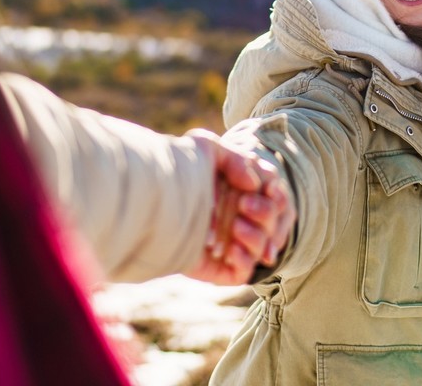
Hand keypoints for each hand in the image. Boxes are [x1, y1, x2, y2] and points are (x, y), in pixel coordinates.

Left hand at [183, 129, 293, 284]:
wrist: (144, 197)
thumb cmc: (177, 169)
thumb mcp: (206, 148)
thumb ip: (234, 158)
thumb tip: (253, 184)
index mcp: (245, 191)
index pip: (276, 194)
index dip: (277, 194)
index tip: (267, 188)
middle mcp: (242, 217)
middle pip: (275, 220)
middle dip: (266, 213)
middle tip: (244, 205)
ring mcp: (231, 243)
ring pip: (265, 248)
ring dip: (257, 236)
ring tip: (236, 227)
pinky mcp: (218, 267)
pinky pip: (244, 272)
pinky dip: (244, 260)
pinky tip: (229, 249)